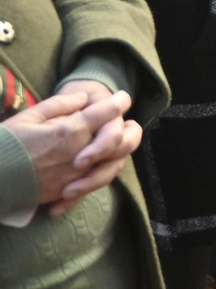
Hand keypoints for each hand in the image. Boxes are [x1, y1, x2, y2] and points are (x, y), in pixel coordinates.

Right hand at [6, 90, 135, 214]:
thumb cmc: (6, 144)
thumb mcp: (30, 116)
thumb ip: (60, 105)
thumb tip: (83, 99)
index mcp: (70, 131)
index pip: (105, 113)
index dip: (118, 102)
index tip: (122, 98)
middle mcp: (79, 154)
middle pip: (119, 141)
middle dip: (130, 130)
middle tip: (130, 123)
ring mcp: (75, 175)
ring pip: (112, 165)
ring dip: (120, 153)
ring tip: (120, 145)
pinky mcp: (66, 190)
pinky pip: (93, 184)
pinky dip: (100, 175)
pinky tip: (98, 167)